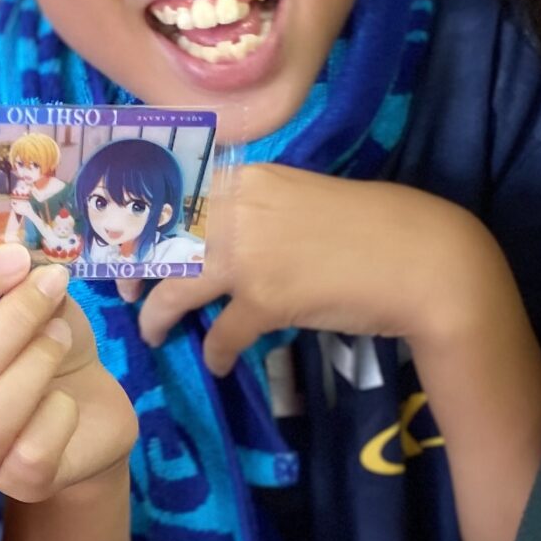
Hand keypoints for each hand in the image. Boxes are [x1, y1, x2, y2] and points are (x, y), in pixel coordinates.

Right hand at [0, 243, 136, 501]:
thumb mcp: (37, 309)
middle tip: (52, 288)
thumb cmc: (45, 352)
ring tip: (60, 339)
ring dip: (33, 367)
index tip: (17, 258)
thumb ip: (24, 286)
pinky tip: (67, 401)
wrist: (90, 414)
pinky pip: (31, 453)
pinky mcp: (21, 482)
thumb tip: (30, 263)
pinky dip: (57, 417)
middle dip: (12, 321)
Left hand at [130, 163, 483, 372]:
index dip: (136, 214)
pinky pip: (222, 333)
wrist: (422, 260)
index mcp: (249, 178)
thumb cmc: (371, 229)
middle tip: (125, 287)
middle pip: (158, 240)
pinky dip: (216, 352)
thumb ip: (255, 209)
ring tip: (154, 332)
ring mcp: (250, 254)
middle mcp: (240, 209)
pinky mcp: (266, 299)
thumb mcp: (301, 201)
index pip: (170, 192)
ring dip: (158, 314)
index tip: (118, 232)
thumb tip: (211, 235)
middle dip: (133, 266)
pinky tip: (219, 362)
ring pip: (176, 287)